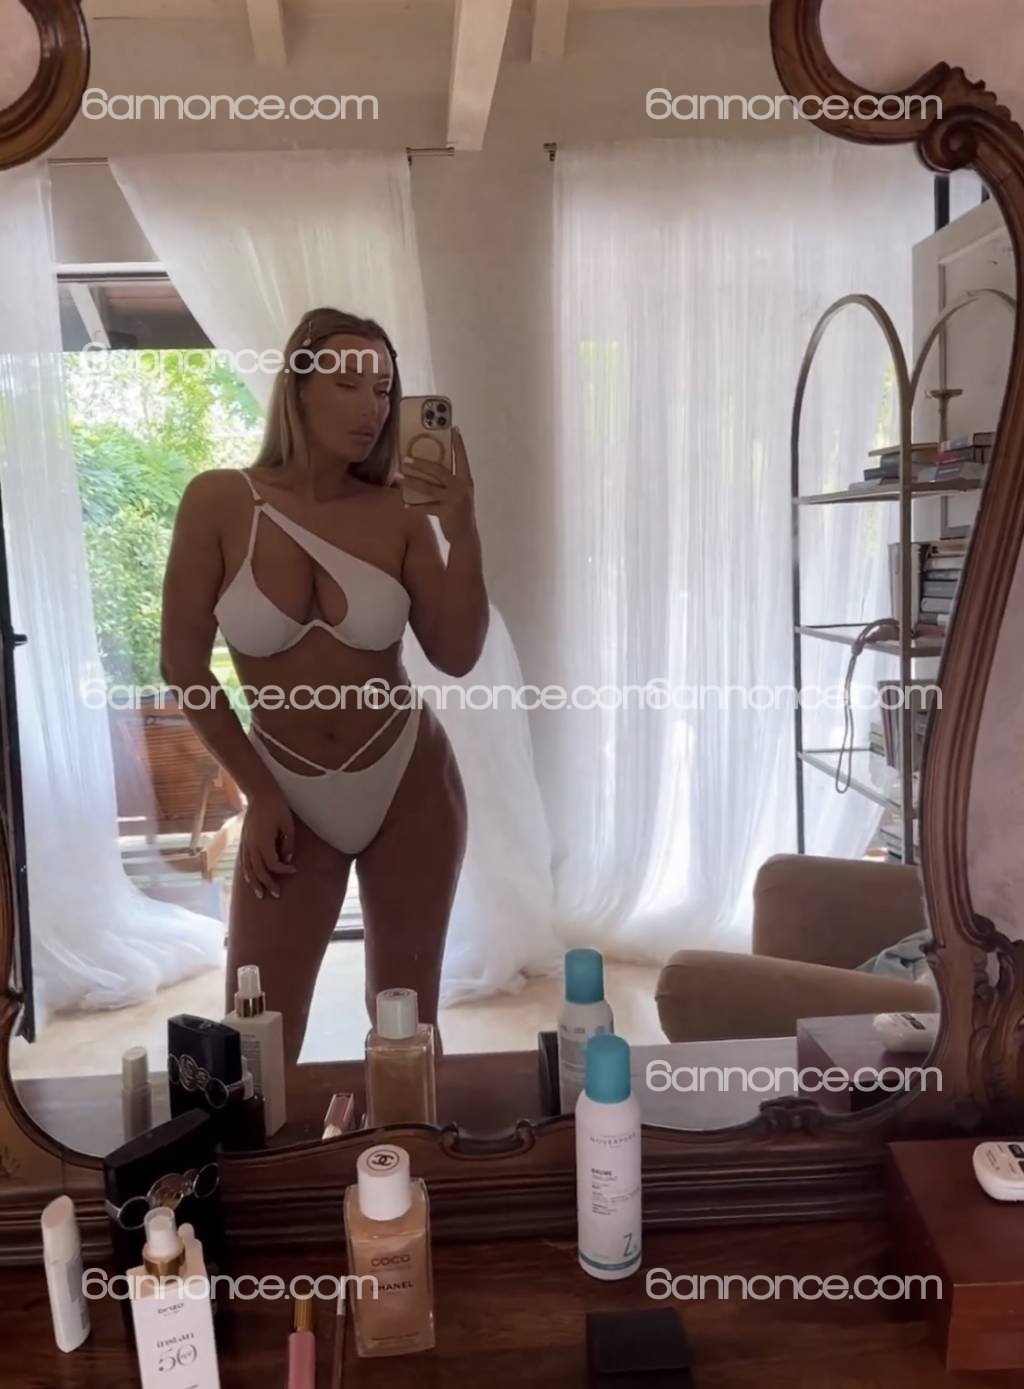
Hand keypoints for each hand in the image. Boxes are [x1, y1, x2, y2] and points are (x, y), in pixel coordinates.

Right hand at [240, 789, 295, 899]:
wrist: (260, 794)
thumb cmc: (277, 807)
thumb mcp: (288, 825)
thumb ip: (288, 844)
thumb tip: (288, 860)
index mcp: (263, 842)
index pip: (273, 864)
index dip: (284, 870)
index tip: (294, 870)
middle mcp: (252, 845)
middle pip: (259, 871)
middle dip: (268, 884)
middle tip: (276, 894)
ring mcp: (246, 843)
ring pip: (248, 869)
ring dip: (254, 883)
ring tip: (260, 894)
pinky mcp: (244, 840)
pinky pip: (243, 861)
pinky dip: (246, 872)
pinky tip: (248, 879)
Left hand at [401, 426, 475, 541]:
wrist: (466, 536)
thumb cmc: (459, 512)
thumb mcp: (460, 493)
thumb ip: (450, 481)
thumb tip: (430, 467)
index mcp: (466, 480)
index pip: (461, 457)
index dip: (458, 443)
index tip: (454, 429)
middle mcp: (461, 488)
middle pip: (439, 470)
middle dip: (421, 463)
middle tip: (405, 458)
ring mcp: (454, 501)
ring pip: (428, 488)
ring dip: (411, 482)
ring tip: (398, 477)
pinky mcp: (446, 513)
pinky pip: (426, 507)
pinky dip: (414, 506)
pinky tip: (404, 503)